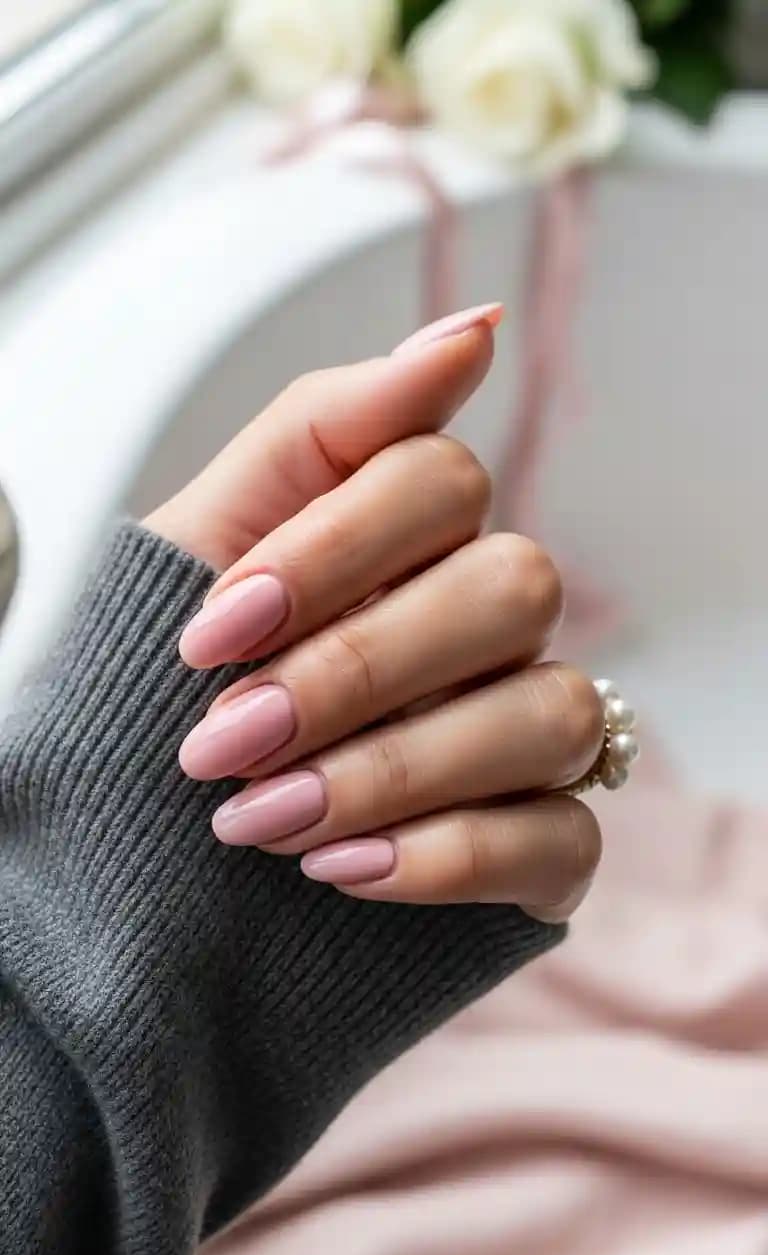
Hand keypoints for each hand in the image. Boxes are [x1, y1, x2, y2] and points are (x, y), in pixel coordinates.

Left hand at [150, 306, 603, 920]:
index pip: (437, 481)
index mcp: (412, 541)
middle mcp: (489, 627)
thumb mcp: (204, 547)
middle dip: (354, 669)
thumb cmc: (178, 689)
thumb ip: (326, 429)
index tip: (210, 634)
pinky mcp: (543, 847)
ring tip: (259, 821)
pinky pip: (560, 836)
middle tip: (225, 741)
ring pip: (551, 714)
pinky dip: (445, 857)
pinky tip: (338, 870)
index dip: (330, 551)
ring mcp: (528, 735)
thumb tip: (476, 327)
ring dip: (393, 770)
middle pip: (511, 589)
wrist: (139, 854)